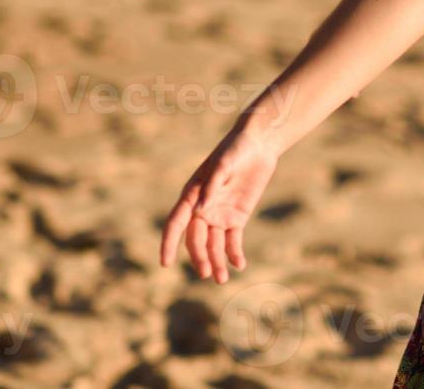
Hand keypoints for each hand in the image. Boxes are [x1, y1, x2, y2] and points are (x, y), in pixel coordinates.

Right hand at [159, 126, 279, 282]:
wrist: (258, 144)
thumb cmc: (236, 149)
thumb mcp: (224, 164)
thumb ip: (212, 185)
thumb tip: (200, 210)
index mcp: (191, 195)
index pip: (175, 224)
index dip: (168, 243)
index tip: (165, 263)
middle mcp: (202, 209)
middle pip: (196, 239)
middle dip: (200, 257)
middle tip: (206, 274)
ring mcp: (219, 215)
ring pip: (214, 244)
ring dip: (216, 261)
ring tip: (222, 279)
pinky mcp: (237, 217)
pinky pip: (233, 240)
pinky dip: (234, 253)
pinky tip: (239, 265)